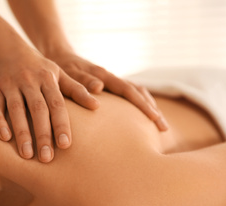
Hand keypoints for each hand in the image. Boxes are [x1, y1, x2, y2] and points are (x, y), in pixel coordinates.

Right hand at [0, 50, 98, 162]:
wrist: (7, 48)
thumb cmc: (38, 67)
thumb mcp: (58, 74)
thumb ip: (77, 90)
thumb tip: (97, 106)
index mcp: (48, 79)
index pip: (57, 104)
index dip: (61, 124)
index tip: (65, 145)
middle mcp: (29, 81)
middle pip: (38, 109)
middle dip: (42, 134)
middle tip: (46, 158)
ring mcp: (10, 84)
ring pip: (16, 109)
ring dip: (22, 132)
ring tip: (27, 155)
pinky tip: (5, 138)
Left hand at [49, 52, 168, 130]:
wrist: (60, 57)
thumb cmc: (62, 69)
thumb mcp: (69, 75)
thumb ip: (82, 81)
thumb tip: (99, 88)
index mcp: (103, 76)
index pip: (129, 91)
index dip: (143, 104)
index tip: (155, 118)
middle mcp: (111, 78)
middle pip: (139, 93)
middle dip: (152, 110)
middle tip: (164, 129)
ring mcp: (112, 82)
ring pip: (137, 93)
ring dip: (149, 108)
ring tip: (159, 127)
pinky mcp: (110, 86)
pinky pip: (129, 95)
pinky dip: (139, 105)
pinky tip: (143, 118)